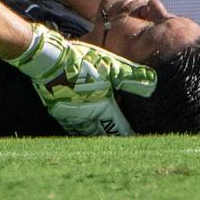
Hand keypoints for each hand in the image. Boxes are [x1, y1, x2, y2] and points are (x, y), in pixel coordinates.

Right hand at [7, 23, 156, 135]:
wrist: (47, 59)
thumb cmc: (80, 61)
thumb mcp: (109, 65)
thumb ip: (130, 76)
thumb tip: (152, 82)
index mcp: (102, 106)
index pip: (119, 127)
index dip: (128, 134)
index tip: (135, 139)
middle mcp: (86, 116)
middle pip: (103, 134)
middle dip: (113, 137)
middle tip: (121, 140)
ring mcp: (70, 116)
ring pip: (87, 133)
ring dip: (96, 134)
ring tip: (104, 135)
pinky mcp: (57, 111)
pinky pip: (72, 127)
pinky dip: (81, 129)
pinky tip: (83, 126)